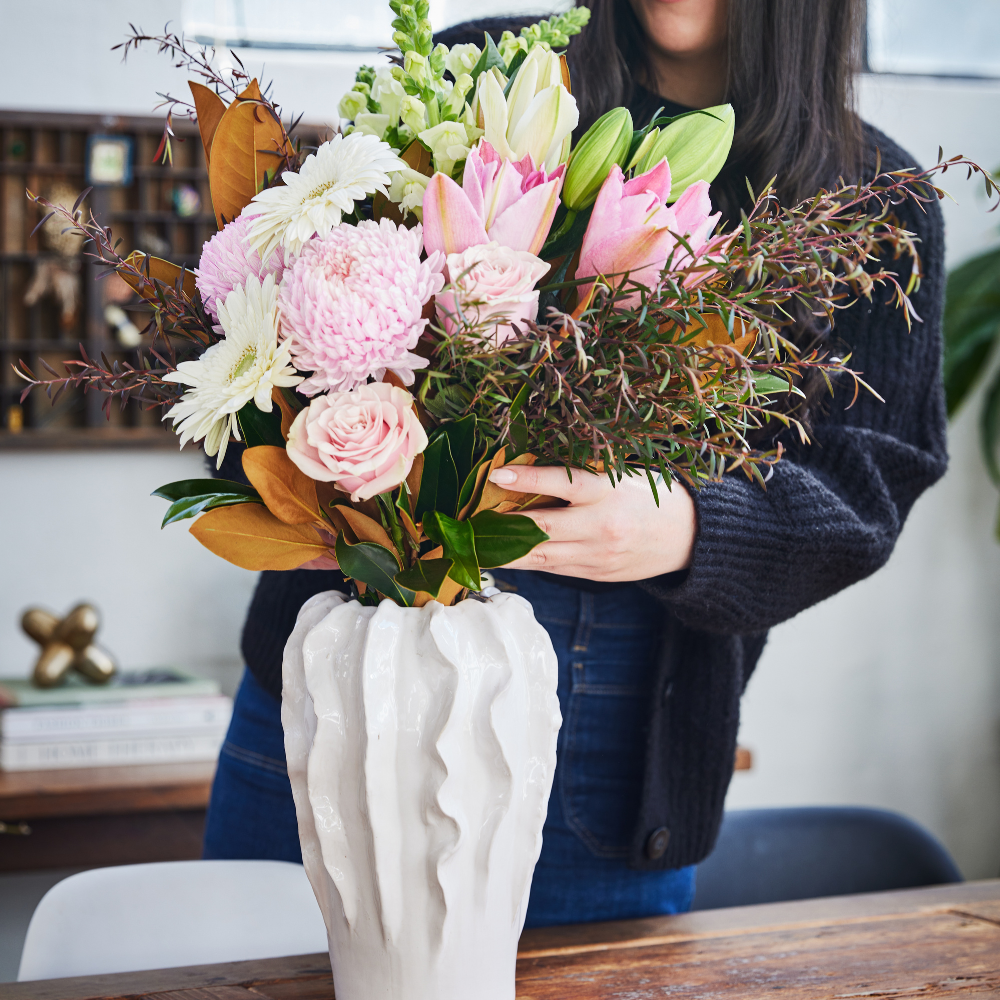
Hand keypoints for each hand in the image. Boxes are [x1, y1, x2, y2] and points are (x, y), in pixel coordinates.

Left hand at [489, 465, 696, 581]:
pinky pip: (553, 568)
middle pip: (541, 528)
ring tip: (474, 543)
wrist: (690, 537)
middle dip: (501, 525)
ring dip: (504, 551)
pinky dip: (527, 561)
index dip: (528, 479)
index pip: (563, 483)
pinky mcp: (595, 574)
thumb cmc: (651, 495)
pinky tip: (503, 555)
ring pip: (540, 556)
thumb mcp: (622, 475)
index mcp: (609, 492)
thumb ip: (583, 477)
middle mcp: (601, 526)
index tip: (497, 474)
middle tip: (468, 519)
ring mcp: (597, 555)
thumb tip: (531, 472)